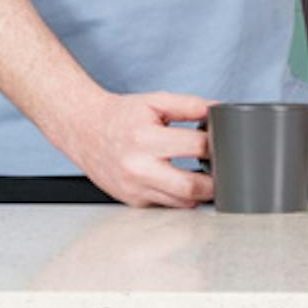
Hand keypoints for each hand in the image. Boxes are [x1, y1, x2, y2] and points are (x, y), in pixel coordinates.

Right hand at [57, 87, 216, 207]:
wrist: (85, 130)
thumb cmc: (120, 116)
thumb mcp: (155, 101)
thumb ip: (190, 105)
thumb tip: (219, 110)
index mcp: (145, 138)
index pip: (196, 146)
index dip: (216, 144)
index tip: (222, 143)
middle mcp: (138, 168)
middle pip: (191, 187)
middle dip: (214, 182)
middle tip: (222, 172)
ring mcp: (134, 188)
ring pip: (181, 203)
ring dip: (198, 193)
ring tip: (204, 178)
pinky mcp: (132, 201)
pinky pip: (166, 206)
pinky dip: (178, 198)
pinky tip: (180, 184)